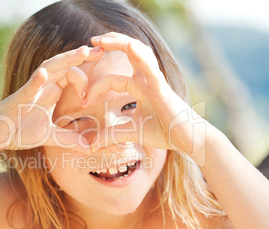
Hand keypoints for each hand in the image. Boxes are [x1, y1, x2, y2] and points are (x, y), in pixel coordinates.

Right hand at [0, 45, 103, 154]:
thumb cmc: (18, 130)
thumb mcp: (48, 136)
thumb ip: (67, 138)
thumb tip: (88, 148)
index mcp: (50, 92)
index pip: (71, 76)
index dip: (85, 80)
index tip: (93, 95)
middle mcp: (42, 86)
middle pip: (64, 65)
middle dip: (82, 56)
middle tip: (102, 49)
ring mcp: (31, 90)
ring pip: (49, 69)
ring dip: (66, 59)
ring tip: (83, 51)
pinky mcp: (18, 99)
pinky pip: (28, 87)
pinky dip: (36, 81)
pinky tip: (43, 74)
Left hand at [85, 32, 204, 154]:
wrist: (188, 139)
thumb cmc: (165, 132)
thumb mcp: (131, 133)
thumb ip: (111, 135)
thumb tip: (91, 145)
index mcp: (138, 87)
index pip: (111, 80)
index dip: (94, 89)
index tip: (83, 104)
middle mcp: (145, 79)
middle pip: (127, 52)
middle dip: (110, 43)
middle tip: (91, 40)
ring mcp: (154, 80)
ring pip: (137, 52)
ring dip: (119, 42)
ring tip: (102, 39)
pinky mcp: (161, 86)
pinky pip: (150, 66)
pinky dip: (139, 54)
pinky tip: (128, 45)